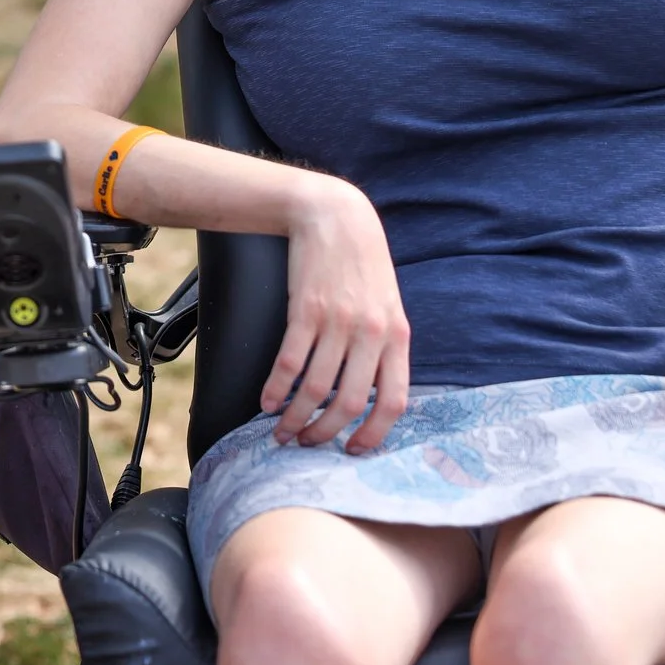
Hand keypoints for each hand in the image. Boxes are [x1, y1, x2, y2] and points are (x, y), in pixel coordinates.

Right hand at [264, 174, 409, 453]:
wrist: (335, 215)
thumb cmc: (362, 263)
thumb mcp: (388, 304)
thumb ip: (385, 345)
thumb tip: (373, 392)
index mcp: (397, 336)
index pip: (393, 401)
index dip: (374, 433)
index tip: (353, 449)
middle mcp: (370, 333)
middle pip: (349, 403)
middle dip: (324, 433)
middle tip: (306, 445)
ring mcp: (337, 322)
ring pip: (315, 388)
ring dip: (295, 417)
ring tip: (281, 431)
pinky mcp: (306, 310)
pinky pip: (289, 362)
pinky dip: (276, 388)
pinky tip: (267, 401)